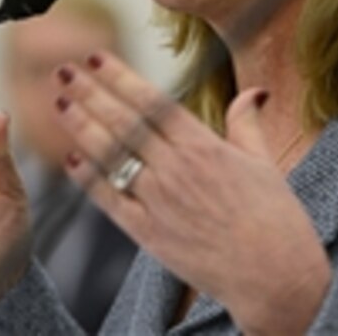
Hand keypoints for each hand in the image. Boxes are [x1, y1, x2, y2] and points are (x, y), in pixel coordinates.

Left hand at [54, 53, 330, 334]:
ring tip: (59, 103)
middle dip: (90, 93)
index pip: (152, 102)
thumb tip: (254, 91)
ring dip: (82, 127)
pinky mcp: (150, 235)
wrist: (277, 280)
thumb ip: (246, 124)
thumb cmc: (277, 221)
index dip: (120, 77)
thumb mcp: (264, 163)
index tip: (96, 57)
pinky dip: (88, 179)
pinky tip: (71, 159)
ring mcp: (160, 202)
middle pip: (124, 123)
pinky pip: (111, 201)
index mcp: (205, 147)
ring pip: (111, 157)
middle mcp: (177, 170)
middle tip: (64, 71)